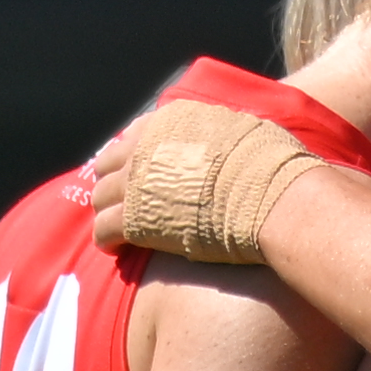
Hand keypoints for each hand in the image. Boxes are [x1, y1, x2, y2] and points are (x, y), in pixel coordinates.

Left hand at [83, 100, 308, 266]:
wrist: (268, 199)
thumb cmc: (270, 166)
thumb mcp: (243, 129)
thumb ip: (219, 132)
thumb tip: (229, 136)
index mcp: (169, 122)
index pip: (135, 134)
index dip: (136, 155)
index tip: (142, 170)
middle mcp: (144, 147)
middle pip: (109, 164)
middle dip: (114, 181)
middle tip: (124, 200)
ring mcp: (135, 183)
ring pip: (100, 197)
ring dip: (108, 211)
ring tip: (117, 227)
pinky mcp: (134, 219)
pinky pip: (104, 229)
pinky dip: (107, 240)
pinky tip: (115, 248)